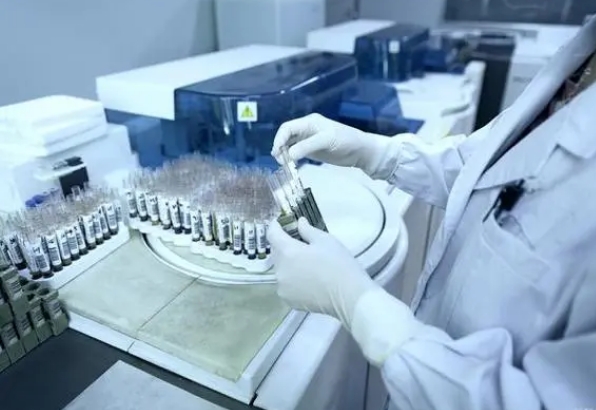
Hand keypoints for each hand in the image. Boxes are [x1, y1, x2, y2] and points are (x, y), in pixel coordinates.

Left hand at [267, 217, 378, 327]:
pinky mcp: (288, 300)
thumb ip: (307, 230)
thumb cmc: (339, 264)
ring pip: (280, 270)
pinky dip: (292, 280)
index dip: (274, 227)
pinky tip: (306, 280)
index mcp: (287, 252)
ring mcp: (282, 287)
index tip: (278, 223)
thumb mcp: (326, 241)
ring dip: (288, 264)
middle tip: (299, 245)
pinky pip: (285, 284)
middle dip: (284, 246)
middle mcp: (280, 270)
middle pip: (276, 253)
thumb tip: (299, 223)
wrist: (349, 295)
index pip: (272, 235)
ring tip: (305, 265)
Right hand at [271, 114, 393, 177]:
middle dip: (280, 147)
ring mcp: (308, 140)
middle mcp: (306, 129)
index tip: (277, 152)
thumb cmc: (346, 141)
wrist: (360, 151)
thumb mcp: (326, 141)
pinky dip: (291, 158)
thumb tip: (288, 154)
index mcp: (309, 122)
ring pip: (290, 145)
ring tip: (283, 165)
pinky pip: (296, 152)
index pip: (287, 128)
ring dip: (284, 153)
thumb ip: (307, 146)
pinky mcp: (312, 150)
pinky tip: (290, 165)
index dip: (279, 139)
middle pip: (286, 136)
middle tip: (279, 161)